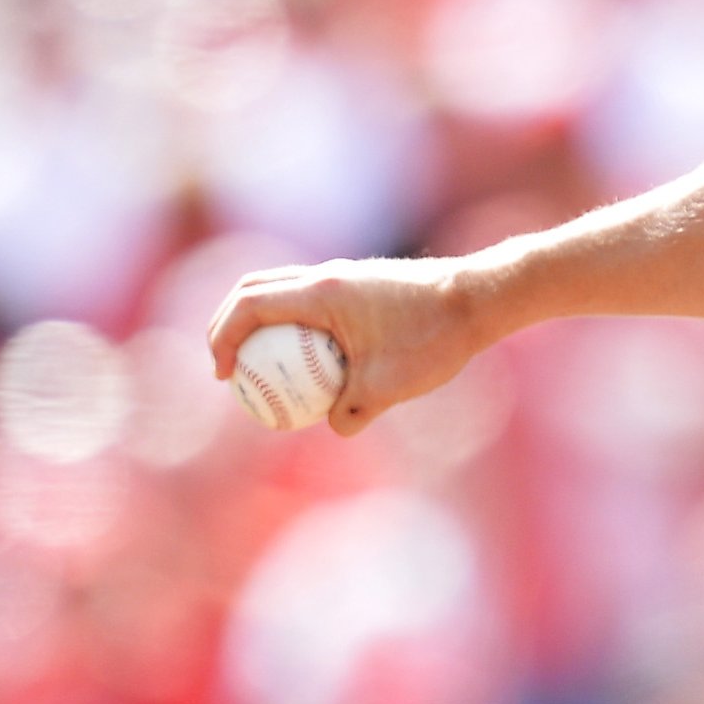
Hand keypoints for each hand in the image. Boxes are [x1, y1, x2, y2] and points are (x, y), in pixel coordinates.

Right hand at [207, 257, 484, 435]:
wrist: (480, 298)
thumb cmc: (436, 337)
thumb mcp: (391, 385)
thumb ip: (354, 410)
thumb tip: (335, 428)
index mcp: (322, 292)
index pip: (249, 306)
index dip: (223, 337)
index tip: (223, 374)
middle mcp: (327, 275)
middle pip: (253, 290)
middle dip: (227, 325)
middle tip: (225, 366)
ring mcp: (344, 276)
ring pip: (281, 290)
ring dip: (260, 322)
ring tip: (260, 364)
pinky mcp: (361, 283)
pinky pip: (311, 300)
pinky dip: (294, 324)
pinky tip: (309, 361)